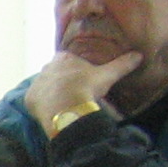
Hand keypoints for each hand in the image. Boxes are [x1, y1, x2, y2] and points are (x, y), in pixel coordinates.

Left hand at [24, 48, 141, 128]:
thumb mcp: (107, 74)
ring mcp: (36, 83)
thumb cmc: (86, 87)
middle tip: (75, 91)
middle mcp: (46, 68)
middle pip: (55, 73)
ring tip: (65, 103)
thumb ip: (122, 64)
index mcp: (63, 58)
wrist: (67, 107)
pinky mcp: (29, 100)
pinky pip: (35, 101)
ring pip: (44, 86)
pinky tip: (52, 111)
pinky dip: (42, 106)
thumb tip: (139, 55)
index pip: (68, 60)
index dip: (76, 68)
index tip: (83, 78)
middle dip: (63, 80)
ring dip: (52, 93)